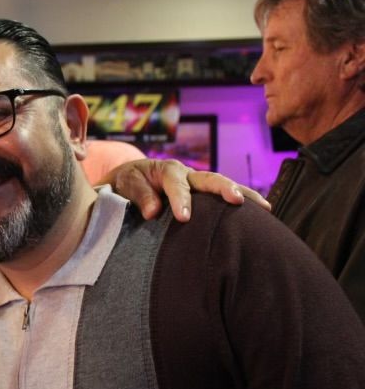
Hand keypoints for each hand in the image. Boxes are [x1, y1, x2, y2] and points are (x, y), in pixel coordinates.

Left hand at [103, 159, 269, 222]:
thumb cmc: (125, 184)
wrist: (127, 182)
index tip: (184, 218)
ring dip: (244, 194)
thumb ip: (139, 195)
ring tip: (264, 208)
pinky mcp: (204, 197)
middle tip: (237, 200)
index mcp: (166, 170)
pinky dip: (243, 204)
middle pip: (209, 178)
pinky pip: (223, 200)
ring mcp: (198, 185)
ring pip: (223, 186)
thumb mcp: (125, 185)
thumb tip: (153, 211)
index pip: (175, 184)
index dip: (181, 200)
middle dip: (224, 188)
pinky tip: (261, 216)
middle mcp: (187, 174)